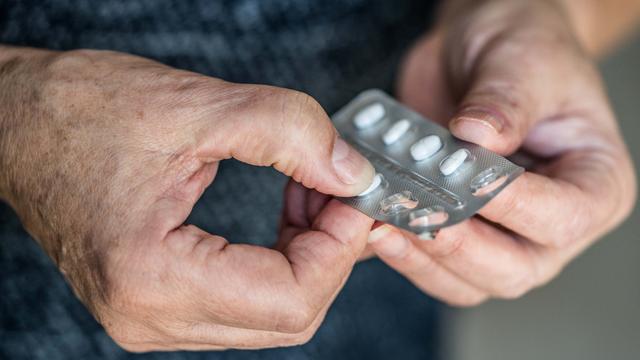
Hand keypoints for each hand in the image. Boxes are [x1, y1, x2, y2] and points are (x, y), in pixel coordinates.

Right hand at [0, 48, 374, 350]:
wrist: (18, 124)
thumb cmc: (81, 112)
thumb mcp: (196, 106)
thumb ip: (289, 133)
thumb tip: (353, 174)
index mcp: (151, 277)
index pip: (290, 299)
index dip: (340, 247)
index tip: (355, 193)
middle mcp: (149, 317)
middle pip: (289, 317)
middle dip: (330, 252)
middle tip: (337, 188)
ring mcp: (151, 317)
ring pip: (272, 314)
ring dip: (308, 256)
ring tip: (308, 190)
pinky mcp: (158, 303)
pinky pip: (246, 302)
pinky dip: (280, 261)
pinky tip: (285, 211)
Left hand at [365, 0, 636, 305]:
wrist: (478, 51)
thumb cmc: (523, 51)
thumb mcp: (524, 61)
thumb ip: (506, 100)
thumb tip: (477, 138)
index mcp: (593, 186)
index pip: (563, 218)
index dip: (515, 209)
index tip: (466, 183)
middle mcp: (550, 223)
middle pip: (512, 269)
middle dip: (458, 247)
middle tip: (413, 214)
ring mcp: (500, 235)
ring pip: (466, 280)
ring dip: (420, 257)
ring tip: (381, 220)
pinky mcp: (457, 232)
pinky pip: (429, 263)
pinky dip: (400, 251)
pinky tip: (370, 222)